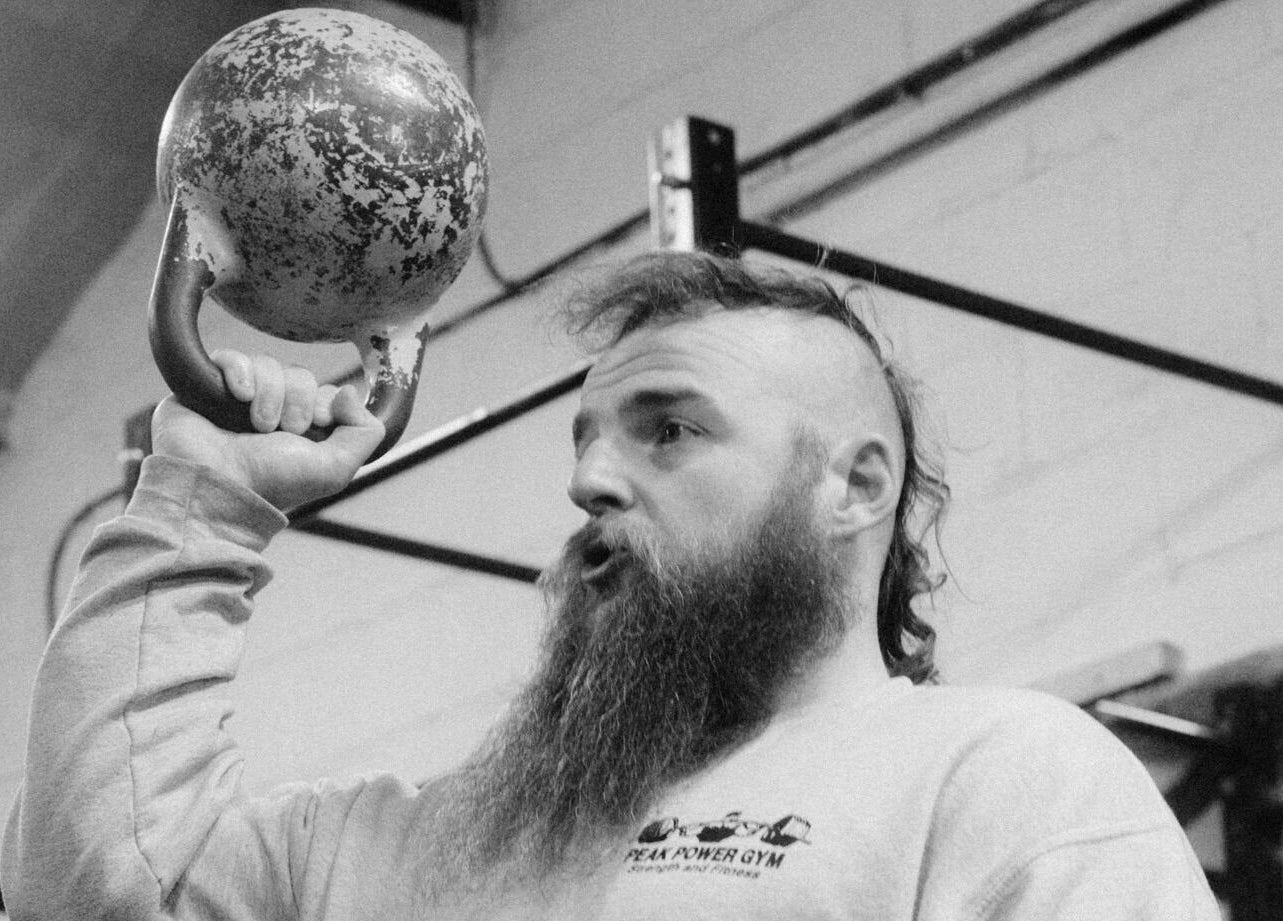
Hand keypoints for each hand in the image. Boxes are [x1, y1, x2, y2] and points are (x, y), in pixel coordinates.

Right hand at [151, 350, 385, 509]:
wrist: (217, 486)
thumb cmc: (272, 482)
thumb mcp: (334, 468)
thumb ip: (363, 433)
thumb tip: (351, 391)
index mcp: (301, 429)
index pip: (324, 391)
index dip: (324, 403)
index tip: (314, 426)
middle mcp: (272, 411)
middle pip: (299, 375)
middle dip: (297, 400)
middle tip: (282, 430)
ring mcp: (237, 398)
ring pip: (268, 364)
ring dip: (270, 393)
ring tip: (257, 425)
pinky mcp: (205, 386)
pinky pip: (230, 357)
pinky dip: (240, 371)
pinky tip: (239, 396)